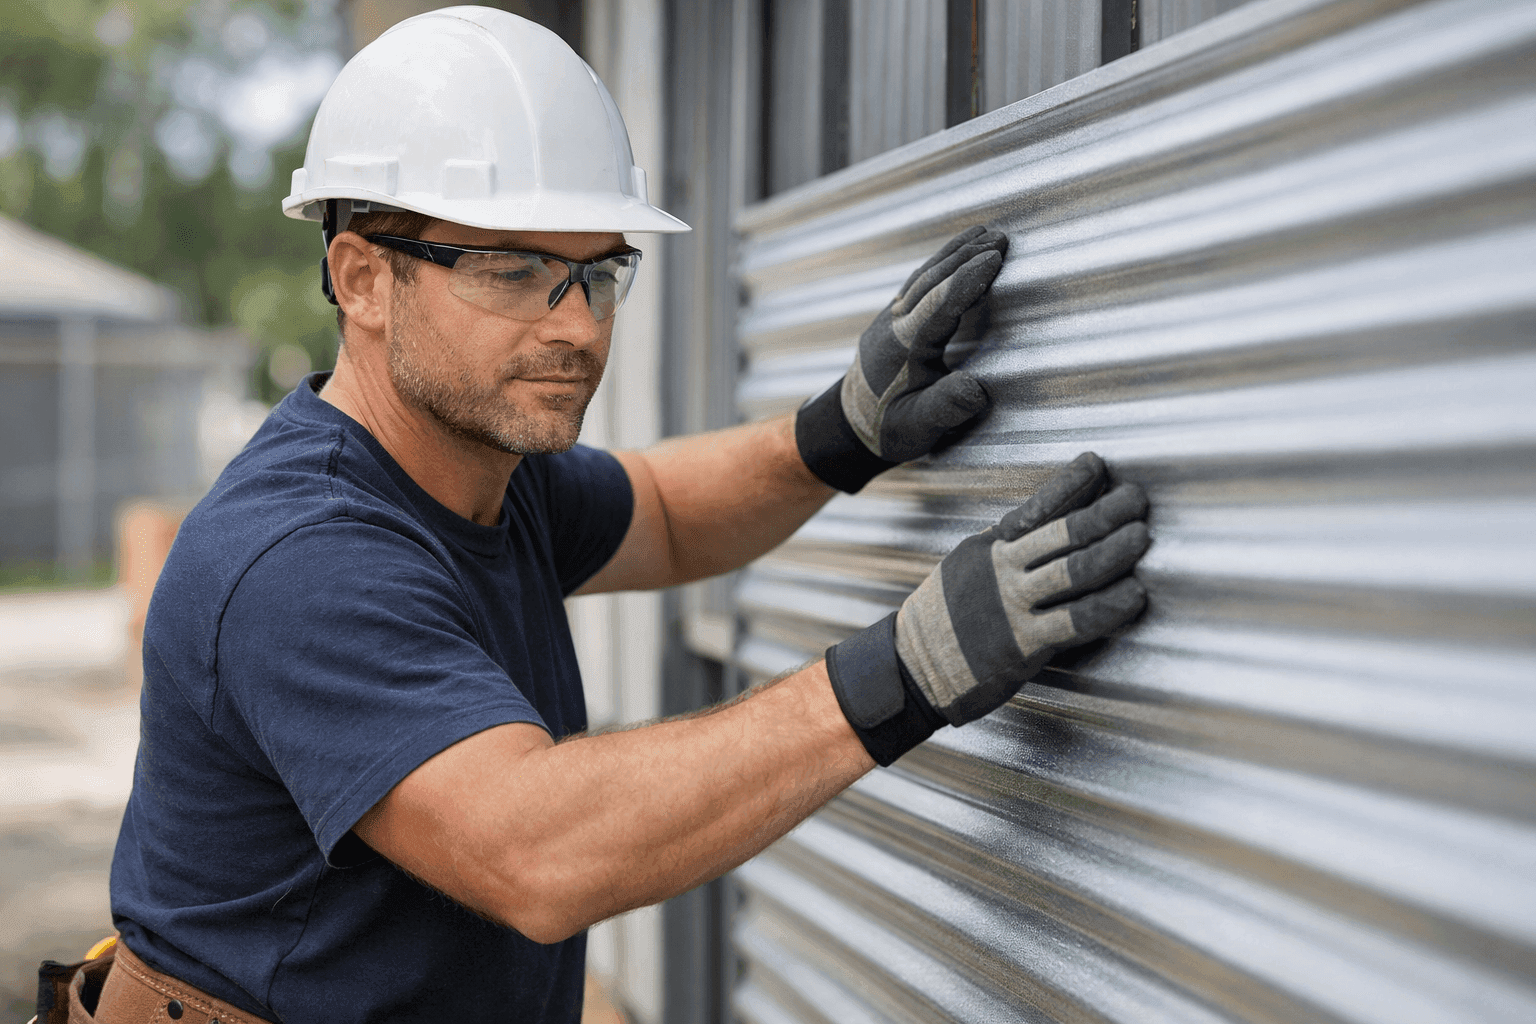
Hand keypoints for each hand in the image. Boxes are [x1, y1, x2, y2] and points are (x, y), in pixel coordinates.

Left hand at [795, 225, 1008, 492]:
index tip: (996, 257)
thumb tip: (976, 389)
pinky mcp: (890, 319)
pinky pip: (918, 282)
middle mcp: (893, 325)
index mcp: (904, 348)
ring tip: (984, 233)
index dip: (969, 279)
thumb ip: (945, 407)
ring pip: (923, 276)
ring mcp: (888, 319)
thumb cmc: (888, 429)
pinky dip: (940, 264)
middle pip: (932, 280)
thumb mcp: (919, 427)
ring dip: (954, 253)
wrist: (849, 426)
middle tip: (1002, 238)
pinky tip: (955, 256)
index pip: (940, 303)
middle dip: (967, 256)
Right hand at [824, 453, 1150, 764]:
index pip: (1038, 507)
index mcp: (991, 547)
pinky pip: (1075, 621)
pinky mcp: (1023, 644)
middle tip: (1136, 500)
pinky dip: (1108, 607)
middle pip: (1064, 534)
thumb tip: (1044, 522)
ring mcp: (1013, 605)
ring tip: (1142, 537)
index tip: (1098, 465)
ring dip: (1113, 552)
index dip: (1071, 484)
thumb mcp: (968, 565)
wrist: (912, 665)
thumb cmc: (944, 617)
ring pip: (1073, 571)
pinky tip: (1133, 596)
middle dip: (1106, 513)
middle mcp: (1003, 570)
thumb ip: (1005, 546)